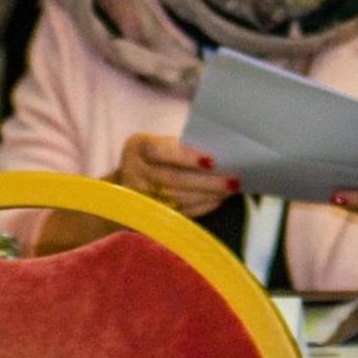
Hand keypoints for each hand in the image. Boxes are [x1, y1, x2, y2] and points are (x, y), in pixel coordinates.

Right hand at [113, 133, 237, 217]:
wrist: (125, 183)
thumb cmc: (154, 157)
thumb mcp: (158, 143)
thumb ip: (180, 146)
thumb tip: (221, 152)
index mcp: (138, 148)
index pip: (159, 151)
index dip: (185, 157)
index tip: (212, 161)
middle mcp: (134, 172)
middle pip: (172, 179)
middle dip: (206, 182)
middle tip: (232, 181)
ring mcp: (139, 196)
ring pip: (177, 198)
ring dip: (207, 195)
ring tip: (229, 190)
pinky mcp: (148, 214)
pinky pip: (178, 213)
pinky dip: (200, 207)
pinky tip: (217, 201)